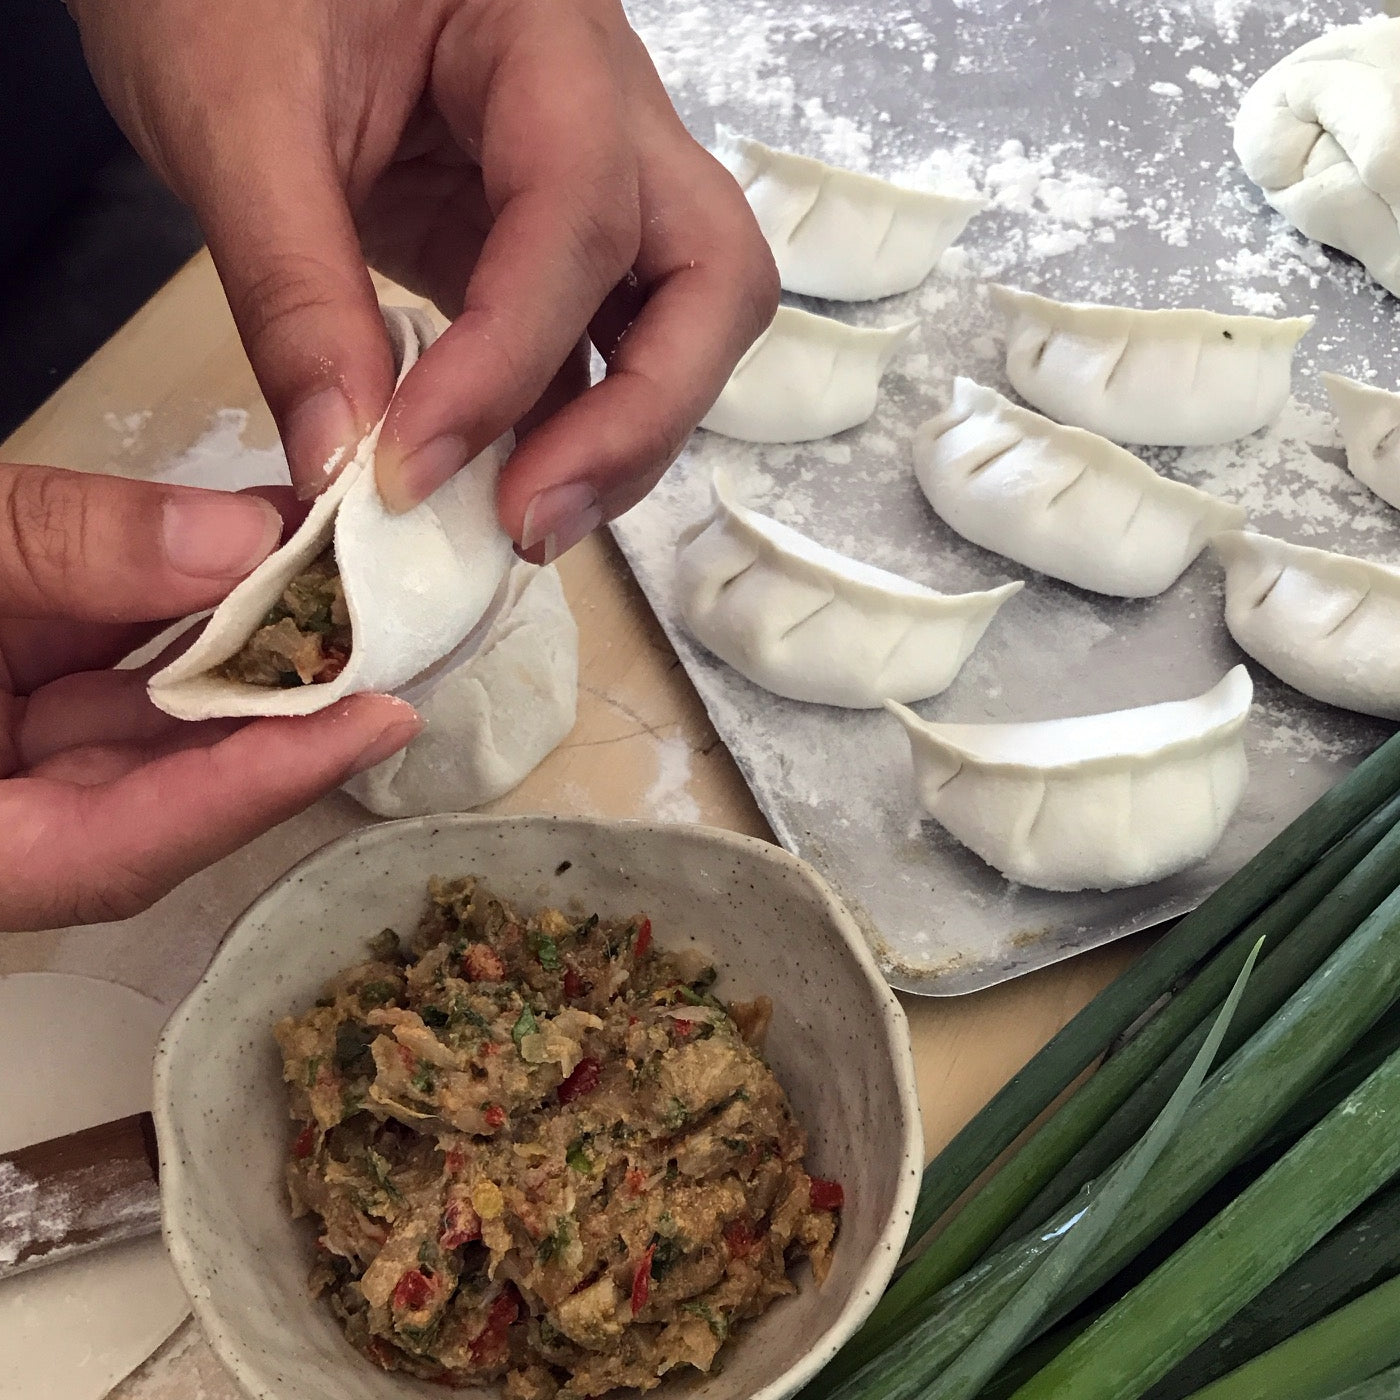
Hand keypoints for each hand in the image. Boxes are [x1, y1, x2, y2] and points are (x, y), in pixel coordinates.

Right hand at [0, 465, 420, 930]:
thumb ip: (55, 552)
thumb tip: (237, 544)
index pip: (127, 853)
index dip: (259, 788)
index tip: (378, 719)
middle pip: (161, 787)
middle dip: (282, 705)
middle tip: (389, 630)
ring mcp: (1, 748)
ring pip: (143, 712)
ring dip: (245, 641)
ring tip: (338, 566)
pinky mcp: (1, 684)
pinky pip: (102, 658)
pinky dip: (176, 604)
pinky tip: (252, 540)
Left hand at [70, 0, 777, 558]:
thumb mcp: (231, 116)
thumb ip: (290, 290)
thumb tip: (340, 464)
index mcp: (542, 36)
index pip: (581, 217)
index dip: (509, 362)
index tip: (409, 468)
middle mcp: (610, 111)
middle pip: (714, 276)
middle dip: (641, 414)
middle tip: (533, 518)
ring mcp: (596, 181)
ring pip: (687, 320)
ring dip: (624, 436)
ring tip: (521, 521)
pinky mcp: (551, 243)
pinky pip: (601, 344)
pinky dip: (566, 424)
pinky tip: (498, 482)